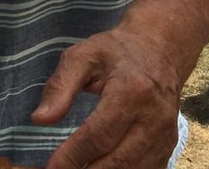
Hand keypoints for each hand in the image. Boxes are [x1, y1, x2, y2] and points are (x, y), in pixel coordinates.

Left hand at [33, 27, 181, 167]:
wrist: (158, 51)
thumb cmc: (115, 52)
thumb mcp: (82, 56)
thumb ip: (59, 86)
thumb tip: (39, 119)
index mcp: (132, 92)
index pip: (99, 135)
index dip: (73, 156)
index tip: (51, 167)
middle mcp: (154, 118)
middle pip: (117, 161)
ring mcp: (165, 136)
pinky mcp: (169, 146)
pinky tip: (97, 168)